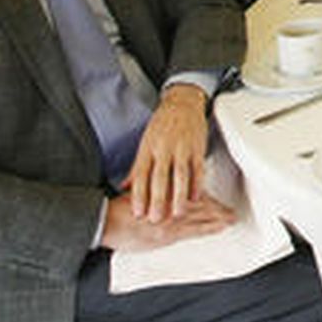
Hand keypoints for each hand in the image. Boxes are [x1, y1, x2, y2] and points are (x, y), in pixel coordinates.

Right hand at [101, 193, 233, 251]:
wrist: (103, 223)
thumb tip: (162, 183)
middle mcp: (170, 208)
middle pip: (201, 208)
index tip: (218, 200)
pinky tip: (216, 229)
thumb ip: (153, 190)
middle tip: (232, 213)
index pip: (193, 196)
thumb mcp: (138, 193)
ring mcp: (169, 223)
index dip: (208, 198)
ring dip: (217, 220)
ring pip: (200, 220)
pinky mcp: (165, 237)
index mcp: (165, 197)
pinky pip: (191, 232)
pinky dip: (205, 229)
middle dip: (218, 211)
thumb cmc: (117, 210)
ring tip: (230, 220)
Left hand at [124, 83, 208, 221]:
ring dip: (179, 196)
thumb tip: (124, 187)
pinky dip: (198, 184)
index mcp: (148, 148)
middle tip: (155, 218)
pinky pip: (198, 168)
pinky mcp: (197, 147)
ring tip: (177, 212)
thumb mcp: (144, 143)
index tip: (138, 212)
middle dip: (157, 200)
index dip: (139, 196)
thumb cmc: (163, 123)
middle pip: (160, 178)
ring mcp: (182, 148)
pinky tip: (195, 196)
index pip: (141, 176)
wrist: (182, 102)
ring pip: (180, 175)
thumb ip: (136, 167)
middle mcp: (164, 148)